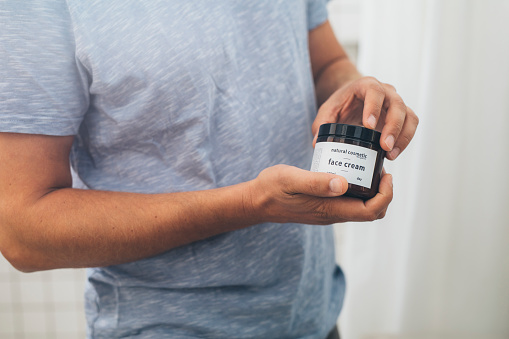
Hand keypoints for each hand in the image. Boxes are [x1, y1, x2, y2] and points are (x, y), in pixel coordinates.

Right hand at [248, 165, 392, 224]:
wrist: (256, 202)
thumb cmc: (271, 189)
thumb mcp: (291, 179)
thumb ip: (315, 182)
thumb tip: (343, 184)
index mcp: (329, 210)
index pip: (370, 211)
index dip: (385, 195)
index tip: (385, 174)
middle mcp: (332, 215)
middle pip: (371, 213)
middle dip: (383, 194)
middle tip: (379, 170)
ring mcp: (327, 213)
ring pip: (361, 208)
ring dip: (372, 192)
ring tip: (368, 169)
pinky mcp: (322, 207)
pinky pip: (348, 203)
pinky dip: (358, 191)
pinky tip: (350, 173)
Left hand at [312, 77, 418, 159]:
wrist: (353, 100)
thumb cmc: (342, 103)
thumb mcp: (328, 110)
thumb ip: (321, 123)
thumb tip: (316, 143)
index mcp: (366, 85)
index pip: (374, 92)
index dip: (374, 108)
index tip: (369, 126)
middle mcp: (386, 92)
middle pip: (397, 104)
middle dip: (393, 127)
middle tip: (384, 146)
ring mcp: (396, 103)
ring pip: (408, 116)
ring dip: (402, 136)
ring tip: (390, 154)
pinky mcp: (402, 116)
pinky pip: (411, 125)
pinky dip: (405, 140)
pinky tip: (393, 154)